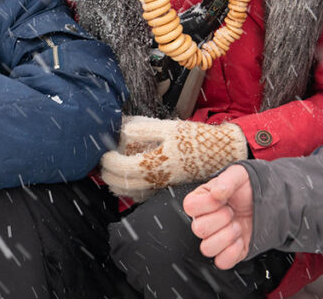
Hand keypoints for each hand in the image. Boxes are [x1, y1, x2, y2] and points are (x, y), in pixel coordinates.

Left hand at [99, 116, 246, 200]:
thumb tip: (125, 130)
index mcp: (157, 162)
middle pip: (126, 184)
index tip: (104, 154)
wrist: (220, 152)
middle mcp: (159, 178)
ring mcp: (164, 184)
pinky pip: (146, 194)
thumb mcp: (171, 128)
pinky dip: (133, 192)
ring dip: (118, 186)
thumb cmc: (196, 138)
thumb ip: (146, 130)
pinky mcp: (169, 185)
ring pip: (135, 193)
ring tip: (110, 176)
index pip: (124, 168)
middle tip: (102, 165)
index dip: (110, 163)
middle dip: (109, 176)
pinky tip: (129, 185)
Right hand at [183, 164, 253, 269]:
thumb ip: (226, 180)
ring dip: (226, 237)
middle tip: (232, 211)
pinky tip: (240, 239)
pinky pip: (221, 262)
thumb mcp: (239, 175)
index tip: (221, 199)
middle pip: (198, 229)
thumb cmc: (248, 188)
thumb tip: (217, 192)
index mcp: (202, 200)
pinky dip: (233, 252)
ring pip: (207, 248)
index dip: (207, 204)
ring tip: (237, 226)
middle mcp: (205, 220)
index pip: (189, 206)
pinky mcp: (227, 252)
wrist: (266, 202)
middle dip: (221, 219)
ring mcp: (216, 237)